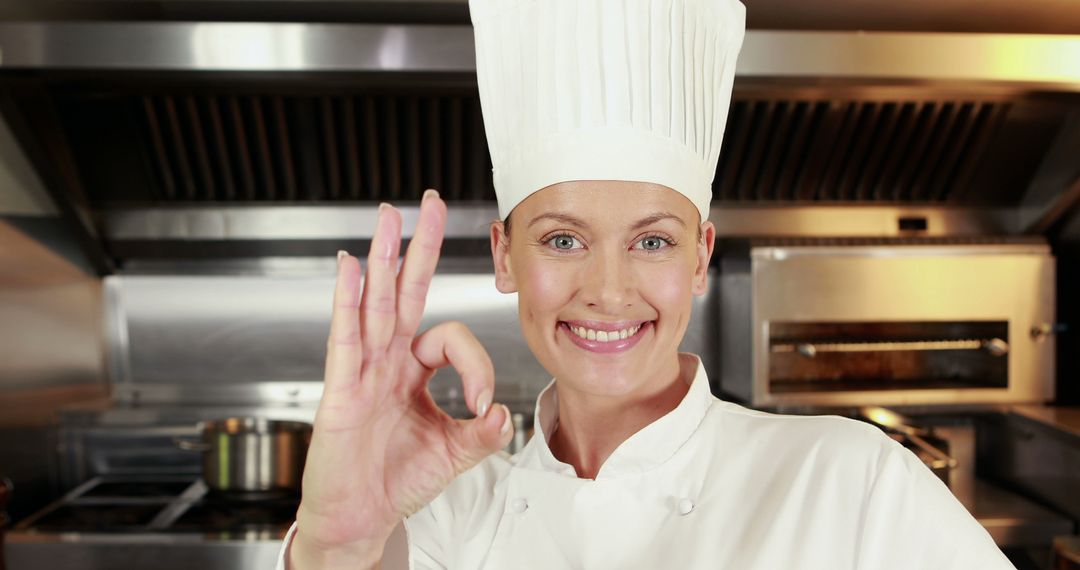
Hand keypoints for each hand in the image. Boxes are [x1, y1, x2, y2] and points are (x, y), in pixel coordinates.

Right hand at [290, 190, 512, 568]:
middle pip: (404, 291)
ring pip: (374, 303)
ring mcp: (361, 371)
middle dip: (418, 247)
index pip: (449, 338)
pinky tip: (351, 266)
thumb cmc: (397, 482)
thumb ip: (483, 432)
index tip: (484, 405)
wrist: (361, 518)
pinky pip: (344, 338)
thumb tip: (505, 413)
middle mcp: (386, 362)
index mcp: (412, 371)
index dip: (476, 365)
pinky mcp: (340, 390)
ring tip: (389, 216)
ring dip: (384, 258)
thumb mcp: (454, 454)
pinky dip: (346, 301)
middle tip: (427, 203)